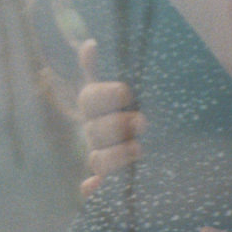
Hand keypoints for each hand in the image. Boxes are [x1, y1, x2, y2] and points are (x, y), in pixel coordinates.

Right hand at [75, 39, 144, 199]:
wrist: (134, 133)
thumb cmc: (125, 104)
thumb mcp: (116, 86)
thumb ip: (99, 68)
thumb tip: (88, 44)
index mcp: (93, 106)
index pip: (90, 99)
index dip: (107, 96)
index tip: (128, 92)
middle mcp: (92, 131)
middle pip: (96, 130)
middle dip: (119, 126)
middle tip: (142, 122)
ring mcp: (96, 154)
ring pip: (98, 159)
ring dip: (115, 155)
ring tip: (138, 149)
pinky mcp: (103, 178)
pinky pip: (89, 186)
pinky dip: (90, 188)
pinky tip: (95, 186)